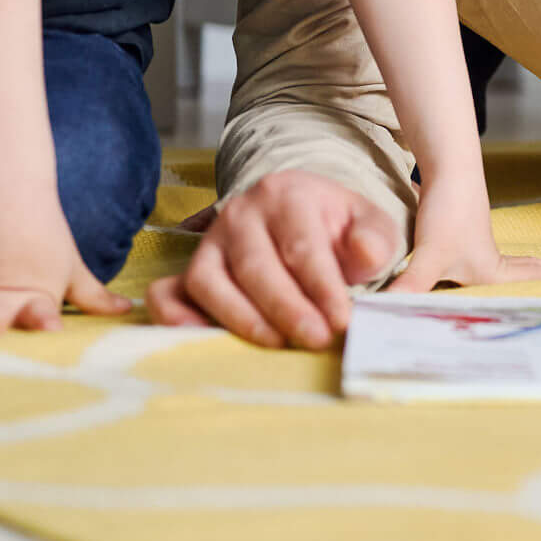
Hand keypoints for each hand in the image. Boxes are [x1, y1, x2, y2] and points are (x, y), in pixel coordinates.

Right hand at [146, 170, 395, 349]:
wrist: (302, 215)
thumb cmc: (338, 228)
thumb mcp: (367, 222)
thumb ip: (373, 239)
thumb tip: (366, 256)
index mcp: (286, 194)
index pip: (301, 245)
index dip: (322, 286)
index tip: (343, 320)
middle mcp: (240, 215)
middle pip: (256, 267)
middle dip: (286, 308)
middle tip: (316, 339)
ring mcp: (209, 243)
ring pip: (210, 282)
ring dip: (240, 319)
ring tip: (275, 345)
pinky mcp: (188, 272)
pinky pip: (167, 293)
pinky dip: (174, 318)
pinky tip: (200, 339)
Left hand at [383, 180, 540, 293]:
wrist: (446, 169)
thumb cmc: (447, 211)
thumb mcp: (429, 255)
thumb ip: (411, 287)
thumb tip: (387, 316)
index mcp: (491, 272)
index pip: (532, 283)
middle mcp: (491, 260)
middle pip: (531, 271)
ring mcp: (479, 246)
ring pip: (516, 263)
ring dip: (535, 270)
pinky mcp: (464, 236)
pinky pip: (495, 257)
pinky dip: (510, 263)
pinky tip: (499, 264)